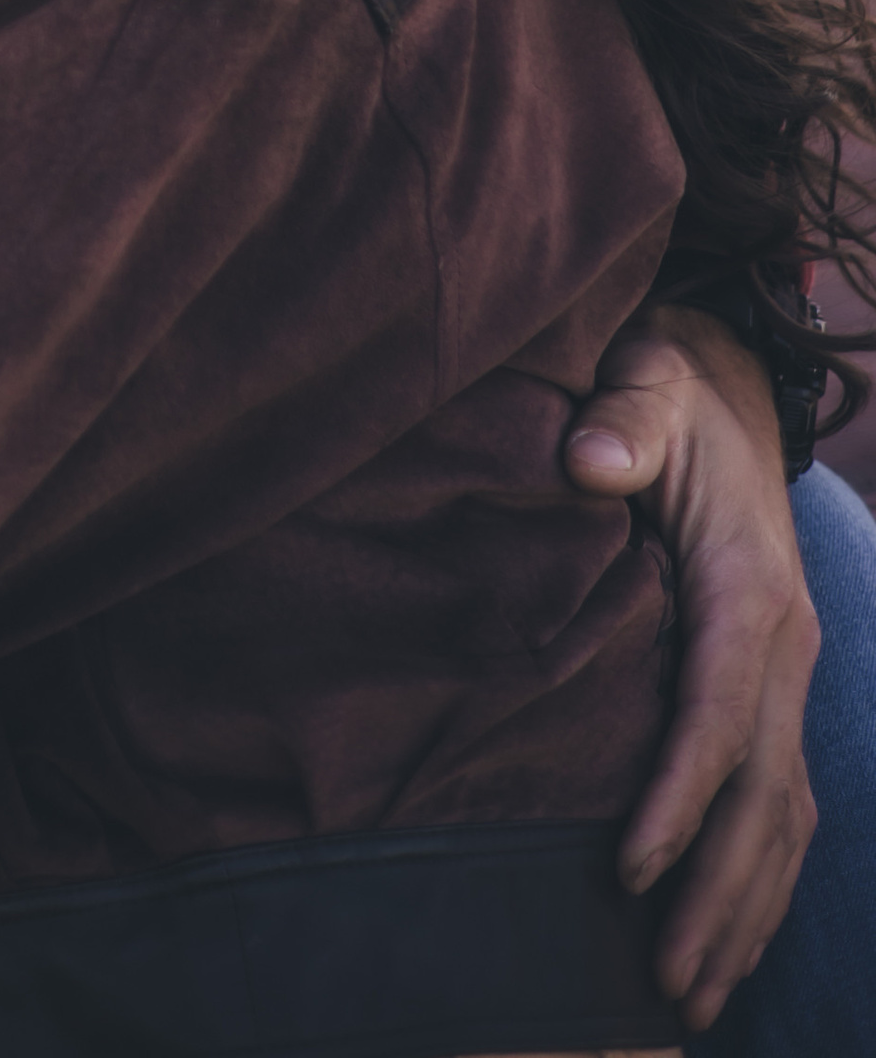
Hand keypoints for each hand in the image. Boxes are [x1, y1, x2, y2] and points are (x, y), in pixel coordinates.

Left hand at [565, 304, 816, 1028]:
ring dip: (743, 909)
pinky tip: (731, 939)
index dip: (677, 793)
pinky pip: (780, 801)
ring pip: (780, 816)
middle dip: (717, 892)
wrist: (726, 380)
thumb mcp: (645, 379)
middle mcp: (782, 644)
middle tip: (667, 983)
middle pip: (758, 792)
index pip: (716, 710)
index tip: (630, 869)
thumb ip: (621, 416)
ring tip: (691, 996)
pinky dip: (763, 879)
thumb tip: (589, 460)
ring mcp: (786, 673)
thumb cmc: (667, 385)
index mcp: (746, 586)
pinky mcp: (772, 688)